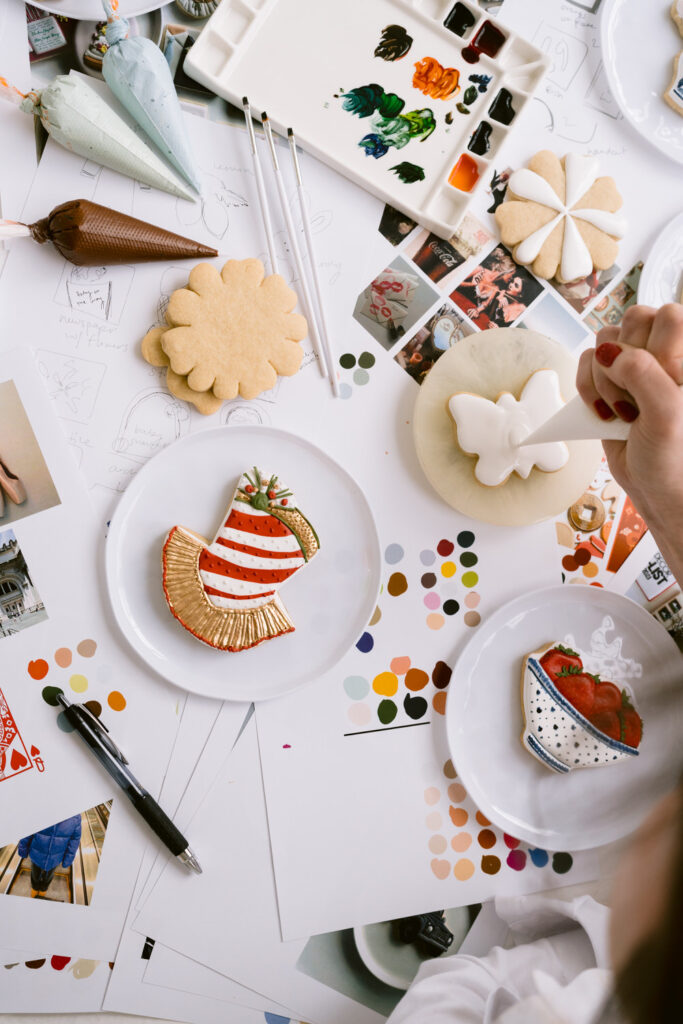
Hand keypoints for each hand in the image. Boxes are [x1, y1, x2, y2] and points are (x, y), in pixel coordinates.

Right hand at [576, 304, 682, 580]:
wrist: (659, 490)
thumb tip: (609, 351)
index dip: (654, 345)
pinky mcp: (609, 383)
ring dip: (604, 378)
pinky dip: (587, 387)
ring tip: (621, 410)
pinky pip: (586, 363)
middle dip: (625, 361)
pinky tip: (603, 412)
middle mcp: (663, 355)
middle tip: (636, 397)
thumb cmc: (675, 457)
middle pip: (631, 321)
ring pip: (604, 342)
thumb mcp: (666, 414)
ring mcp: (634, 368)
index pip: (667, 316)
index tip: (657, 379)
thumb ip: (643, 374)